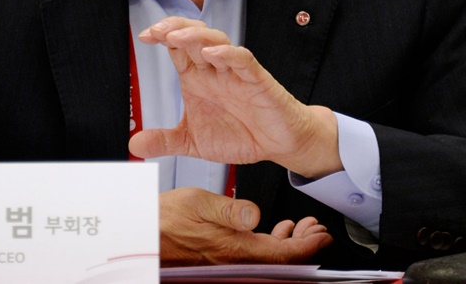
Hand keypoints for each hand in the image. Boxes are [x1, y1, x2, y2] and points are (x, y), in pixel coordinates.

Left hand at [129, 17, 342, 178]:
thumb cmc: (239, 134)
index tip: (144, 36)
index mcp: (197, 77)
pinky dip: (228, 54)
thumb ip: (165, 141)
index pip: (177, 47)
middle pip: (193, 35)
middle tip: (156, 31)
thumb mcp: (193, 142)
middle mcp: (214, 69)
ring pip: (216, 40)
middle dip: (175, 28)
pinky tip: (212, 54)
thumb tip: (133, 143)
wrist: (278, 143)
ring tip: (177, 37)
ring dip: (196, 36)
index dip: (161, 36)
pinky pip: (242, 59)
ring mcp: (235, 72)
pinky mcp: (256, 79)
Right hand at [159, 187, 332, 265]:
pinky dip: (267, 245)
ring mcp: (228, 263)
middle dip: (302, 245)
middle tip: (316, 231)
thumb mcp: (197, 202)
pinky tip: (266, 231)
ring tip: (297, 230)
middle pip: (280, 260)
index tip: (322, 235)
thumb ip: (229, 209)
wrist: (143, 237)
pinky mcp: (220, 260)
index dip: (308, 246)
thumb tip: (256, 214)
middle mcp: (235, 261)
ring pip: (268, 259)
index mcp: (235, 248)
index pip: (284, 254)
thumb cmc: (165, 220)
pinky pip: (253, 257)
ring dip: (286, 244)